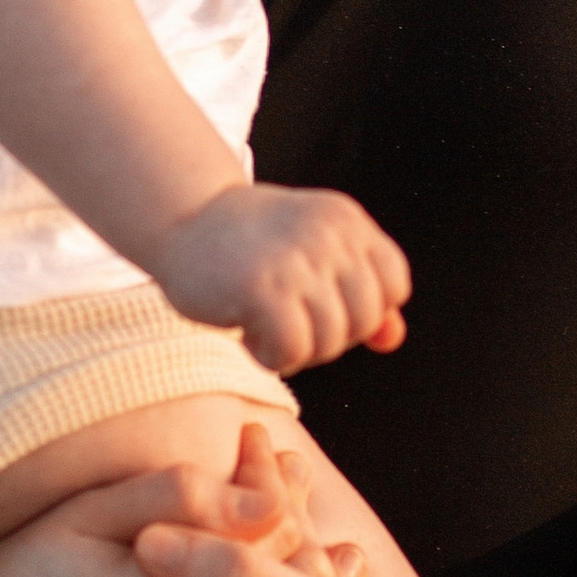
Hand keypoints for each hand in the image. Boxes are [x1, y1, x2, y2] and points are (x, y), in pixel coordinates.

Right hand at [154, 183, 409, 373]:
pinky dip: (274, 358)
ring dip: (298, 350)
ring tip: (266, 327)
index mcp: (346, 220)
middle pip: (365, 318)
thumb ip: (358, 294)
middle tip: (291, 322)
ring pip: (332, 340)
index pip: (394, 284)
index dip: (365, 310)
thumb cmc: (250, 245)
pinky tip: (251, 338)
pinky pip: (294, 350)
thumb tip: (392, 338)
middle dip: (331, 336)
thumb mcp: (313, 256)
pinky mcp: (260, 288)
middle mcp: (327, 234)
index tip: (323, 305)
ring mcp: (295, 260)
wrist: (182, 217)